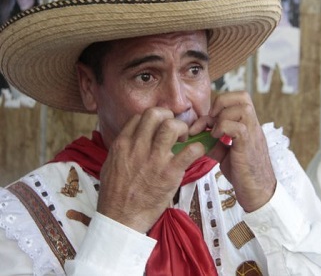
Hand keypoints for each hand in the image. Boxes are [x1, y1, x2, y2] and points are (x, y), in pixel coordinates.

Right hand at [97, 107, 205, 232]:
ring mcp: (154, 159)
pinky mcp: (170, 173)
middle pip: (155, 114)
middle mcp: (137, 147)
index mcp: (122, 144)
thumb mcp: (110, 165)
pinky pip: (190, 151)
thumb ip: (121, 149)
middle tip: (174, 130)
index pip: (139, 116)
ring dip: (182, 128)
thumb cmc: (114, 196)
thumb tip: (130, 139)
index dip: (153, 118)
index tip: (160, 126)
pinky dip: (198, 148)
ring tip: (184, 139)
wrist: (120, 219)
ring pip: (171, 125)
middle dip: (168, 116)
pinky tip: (196, 153)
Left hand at [190, 91, 276, 212]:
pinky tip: (216, 139)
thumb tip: (200, 137)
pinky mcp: (248, 145)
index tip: (208, 119)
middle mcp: (253, 126)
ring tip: (213, 131)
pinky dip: (223, 128)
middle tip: (210, 120)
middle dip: (221, 103)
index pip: (239, 98)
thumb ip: (216, 143)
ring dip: (222, 116)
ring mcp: (253, 134)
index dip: (221, 103)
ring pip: (242, 107)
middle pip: (243, 96)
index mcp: (248, 125)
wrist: (258, 193)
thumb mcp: (226, 155)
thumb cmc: (244, 175)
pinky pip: (237, 126)